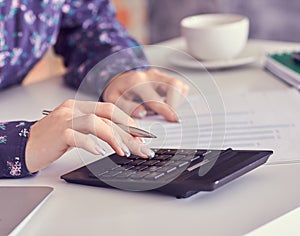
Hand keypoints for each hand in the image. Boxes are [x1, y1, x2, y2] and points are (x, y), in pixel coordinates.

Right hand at [25, 100, 153, 172]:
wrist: (24, 146)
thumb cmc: (52, 140)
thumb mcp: (77, 131)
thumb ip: (95, 130)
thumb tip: (122, 139)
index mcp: (80, 107)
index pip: (110, 110)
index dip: (129, 122)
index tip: (142, 136)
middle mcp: (74, 109)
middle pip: (108, 116)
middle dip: (129, 133)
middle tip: (142, 148)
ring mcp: (65, 119)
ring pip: (97, 123)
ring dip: (114, 138)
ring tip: (125, 152)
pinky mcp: (58, 132)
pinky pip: (78, 136)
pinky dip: (91, 144)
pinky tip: (100, 152)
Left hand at [102, 68, 188, 121]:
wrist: (120, 80)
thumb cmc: (118, 91)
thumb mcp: (114, 100)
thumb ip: (127, 107)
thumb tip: (142, 114)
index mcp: (136, 82)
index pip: (155, 96)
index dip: (165, 109)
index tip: (172, 119)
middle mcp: (151, 76)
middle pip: (174, 85)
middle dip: (176, 103)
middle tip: (171, 117)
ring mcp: (160, 76)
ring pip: (179, 85)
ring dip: (178, 101)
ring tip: (167, 111)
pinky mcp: (166, 79)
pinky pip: (180, 88)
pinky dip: (178, 98)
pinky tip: (168, 105)